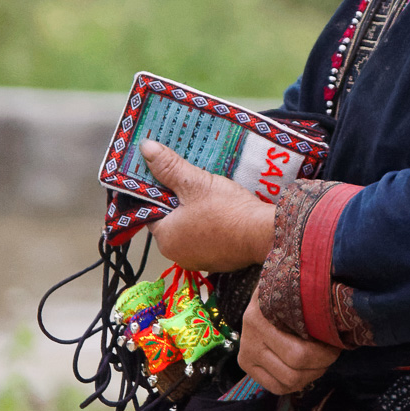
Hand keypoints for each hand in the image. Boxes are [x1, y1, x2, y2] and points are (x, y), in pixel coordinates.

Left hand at [143, 140, 275, 272]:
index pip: (153, 212)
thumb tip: (146, 148)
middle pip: (173, 223)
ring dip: (200, 218)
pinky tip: (226, 216)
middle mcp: (176, 255)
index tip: (176, 181)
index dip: (163, 194)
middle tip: (200, 188)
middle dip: (184, 206)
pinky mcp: (218, 262)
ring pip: (192, 232)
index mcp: (165, 238)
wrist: (264, 234)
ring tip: (215, 200)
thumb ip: (169, 167)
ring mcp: (198, 261)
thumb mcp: (197, 183)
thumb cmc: (228, 211)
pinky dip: (215, 229)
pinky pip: (209, 241)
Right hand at [239, 288, 340, 393]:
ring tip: (320, 360)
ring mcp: (246, 355)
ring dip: (310, 375)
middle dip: (320, 365)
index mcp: (261, 319)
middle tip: (332, 353)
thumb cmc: (290, 288)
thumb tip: (342, 319)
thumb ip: (315, 303)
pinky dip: (297, 383)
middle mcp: (250, 340)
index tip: (336, 343)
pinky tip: (307, 368)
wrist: (264, 290)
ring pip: (286, 383)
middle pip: (293, 372)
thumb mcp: (301, 290)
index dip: (324, 354)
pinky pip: (276, 387)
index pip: (299, 355)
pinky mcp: (247, 366)